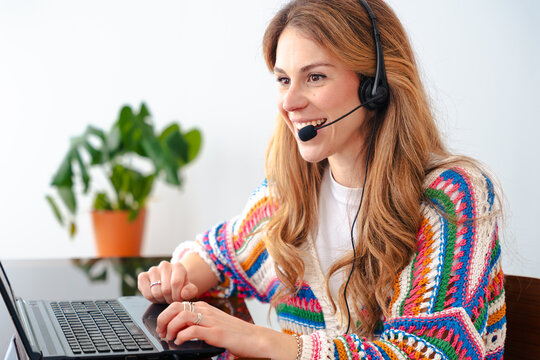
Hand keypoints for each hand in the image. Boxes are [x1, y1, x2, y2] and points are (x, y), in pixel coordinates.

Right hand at [137, 261, 197, 303]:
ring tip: (165, 297)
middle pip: (166, 289)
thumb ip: (190, 291)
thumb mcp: (189, 289)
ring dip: (161, 299)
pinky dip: (152, 298)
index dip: (177, 296)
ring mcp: (153, 270)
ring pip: (156, 292)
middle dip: (170, 299)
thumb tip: (184, 294)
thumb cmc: (181, 288)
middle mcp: (165, 265)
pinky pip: (146, 293)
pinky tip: (156, 295)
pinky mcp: (142, 276)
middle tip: (171, 299)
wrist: (170, 285)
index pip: (176, 283)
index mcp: (178, 266)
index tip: (179, 299)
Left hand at [156, 301, 296, 358]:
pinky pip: (193, 330)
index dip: (165, 315)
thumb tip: (181, 329)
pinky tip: (180, 342)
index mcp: (204, 307)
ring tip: (170, 338)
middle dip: (163, 319)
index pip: (177, 304)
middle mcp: (206, 310)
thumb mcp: (214, 323)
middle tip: (161, 332)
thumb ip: (200, 322)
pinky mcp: (215, 332)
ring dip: (171, 328)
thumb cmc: (234, 333)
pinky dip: (182, 336)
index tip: (161, 327)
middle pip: (176, 307)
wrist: (254, 338)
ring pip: (182, 316)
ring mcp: (211, 320)